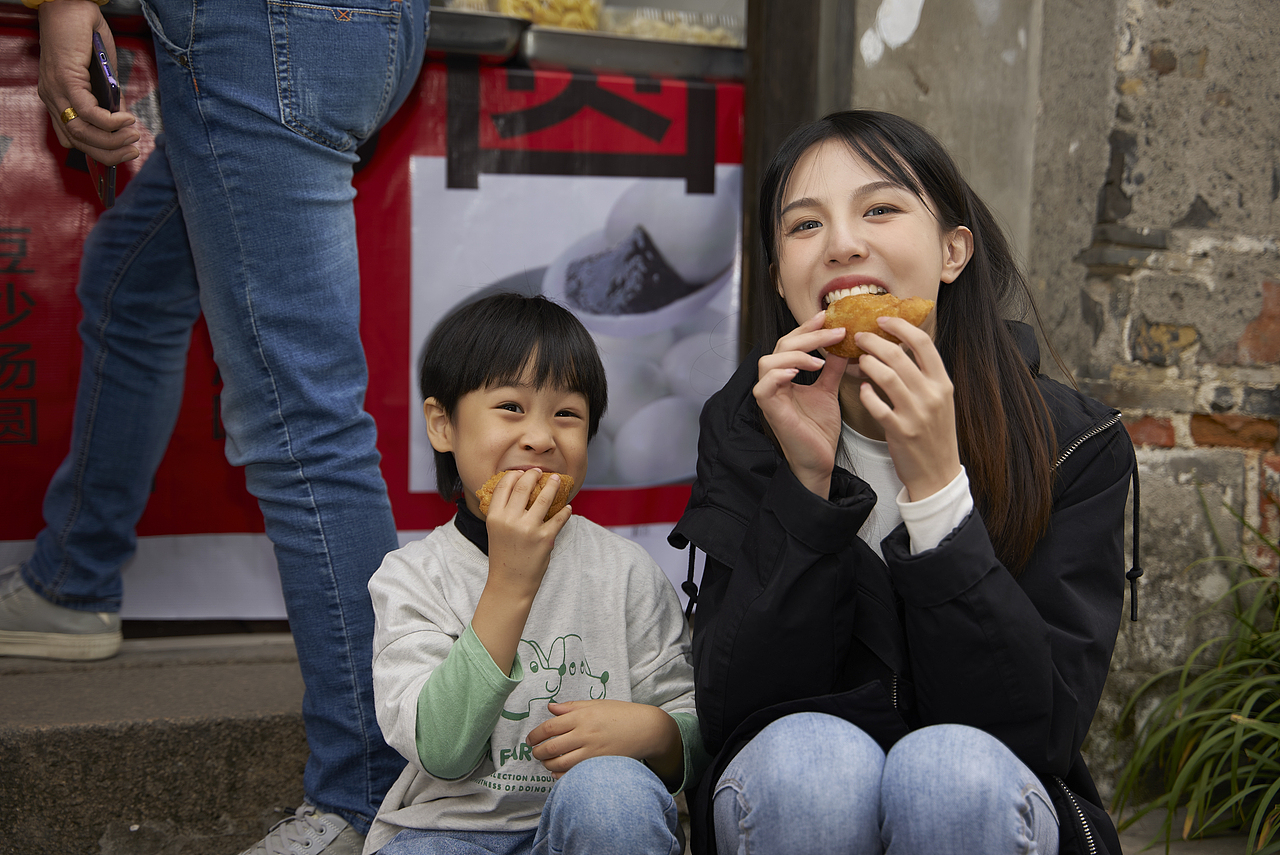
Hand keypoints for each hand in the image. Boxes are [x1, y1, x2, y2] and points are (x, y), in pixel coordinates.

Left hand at [37, 0, 139, 164]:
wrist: (71, 5)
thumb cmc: (83, 34)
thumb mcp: (101, 75)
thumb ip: (109, 100)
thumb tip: (122, 123)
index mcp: (58, 99)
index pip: (74, 139)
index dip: (100, 153)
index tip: (123, 153)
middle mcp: (52, 98)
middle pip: (79, 142)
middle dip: (110, 154)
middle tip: (133, 151)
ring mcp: (56, 90)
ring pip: (82, 132)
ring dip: (112, 141)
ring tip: (133, 136)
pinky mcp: (65, 79)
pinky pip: (88, 112)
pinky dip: (110, 121)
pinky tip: (127, 119)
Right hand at [484, 469, 570, 597]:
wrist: (510, 583)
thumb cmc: (503, 556)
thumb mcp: (495, 531)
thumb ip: (503, 512)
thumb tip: (518, 490)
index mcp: (495, 517)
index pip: (504, 486)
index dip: (514, 475)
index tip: (522, 472)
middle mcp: (510, 520)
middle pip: (524, 486)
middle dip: (533, 475)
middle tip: (539, 472)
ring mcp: (528, 529)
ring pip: (544, 498)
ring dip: (553, 486)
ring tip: (557, 480)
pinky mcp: (545, 539)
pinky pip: (559, 518)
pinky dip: (565, 511)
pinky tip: (567, 508)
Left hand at [527, 700, 681, 783]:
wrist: (645, 729)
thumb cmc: (621, 714)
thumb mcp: (596, 704)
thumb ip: (571, 707)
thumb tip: (551, 708)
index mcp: (582, 716)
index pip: (549, 727)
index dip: (535, 735)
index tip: (531, 739)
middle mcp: (584, 734)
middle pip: (551, 747)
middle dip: (538, 752)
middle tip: (535, 752)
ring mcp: (591, 751)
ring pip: (559, 763)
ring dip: (547, 764)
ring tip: (546, 762)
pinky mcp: (598, 764)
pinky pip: (573, 773)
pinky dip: (560, 775)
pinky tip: (557, 772)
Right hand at [753, 311, 848, 496]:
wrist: (819, 461)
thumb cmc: (819, 431)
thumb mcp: (829, 392)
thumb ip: (833, 369)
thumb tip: (845, 346)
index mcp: (786, 376)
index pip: (792, 343)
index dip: (807, 328)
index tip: (827, 316)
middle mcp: (774, 383)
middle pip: (781, 346)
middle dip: (808, 335)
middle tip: (834, 330)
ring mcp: (769, 396)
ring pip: (769, 361)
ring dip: (795, 354)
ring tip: (819, 358)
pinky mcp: (769, 410)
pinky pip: (764, 386)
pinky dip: (779, 374)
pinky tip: (799, 371)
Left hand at [853, 318, 962, 500]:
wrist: (938, 474)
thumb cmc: (934, 434)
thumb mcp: (939, 401)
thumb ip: (923, 376)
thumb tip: (900, 347)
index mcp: (943, 383)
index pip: (923, 342)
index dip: (900, 326)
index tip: (882, 320)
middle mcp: (932, 395)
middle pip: (898, 355)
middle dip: (873, 341)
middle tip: (859, 337)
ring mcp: (917, 413)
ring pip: (885, 376)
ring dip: (867, 363)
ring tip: (858, 360)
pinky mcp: (900, 431)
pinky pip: (877, 405)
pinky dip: (866, 394)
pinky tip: (862, 390)